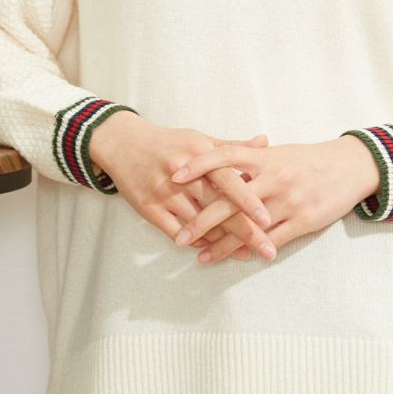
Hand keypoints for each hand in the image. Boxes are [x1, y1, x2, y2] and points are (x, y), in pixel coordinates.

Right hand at [89, 114, 277, 259]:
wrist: (123, 144)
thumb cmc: (168, 143)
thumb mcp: (200, 139)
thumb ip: (233, 147)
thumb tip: (265, 142)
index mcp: (199, 154)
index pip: (229, 181)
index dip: (249, 201)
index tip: (268, 219)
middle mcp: (182, 175)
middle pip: (218, 208)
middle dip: (245, 231)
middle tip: (267, 249)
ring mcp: (164, 193)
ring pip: (199, 224)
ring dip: (223, 242)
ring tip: (245, 253)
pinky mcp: (149, 209)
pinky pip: (176, 232)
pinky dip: (195, 242)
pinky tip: (211, 249)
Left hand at [169, 136, 381, 264]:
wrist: (349, 167)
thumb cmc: (308, 159)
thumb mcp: (278, 154)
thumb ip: (249, 160)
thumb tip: (215, 165)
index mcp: (264, 157)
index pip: (224, 156)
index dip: (199, 165)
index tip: (175, 176)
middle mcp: (273, 178)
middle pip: (230, 201)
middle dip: (202, 221)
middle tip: (180, 237)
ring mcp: (288, 201)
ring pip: (247, 227)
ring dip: (222, 244)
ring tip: (201, 256)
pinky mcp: (303, 221)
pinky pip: (271, 240)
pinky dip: (251, 250)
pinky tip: (235, 258)